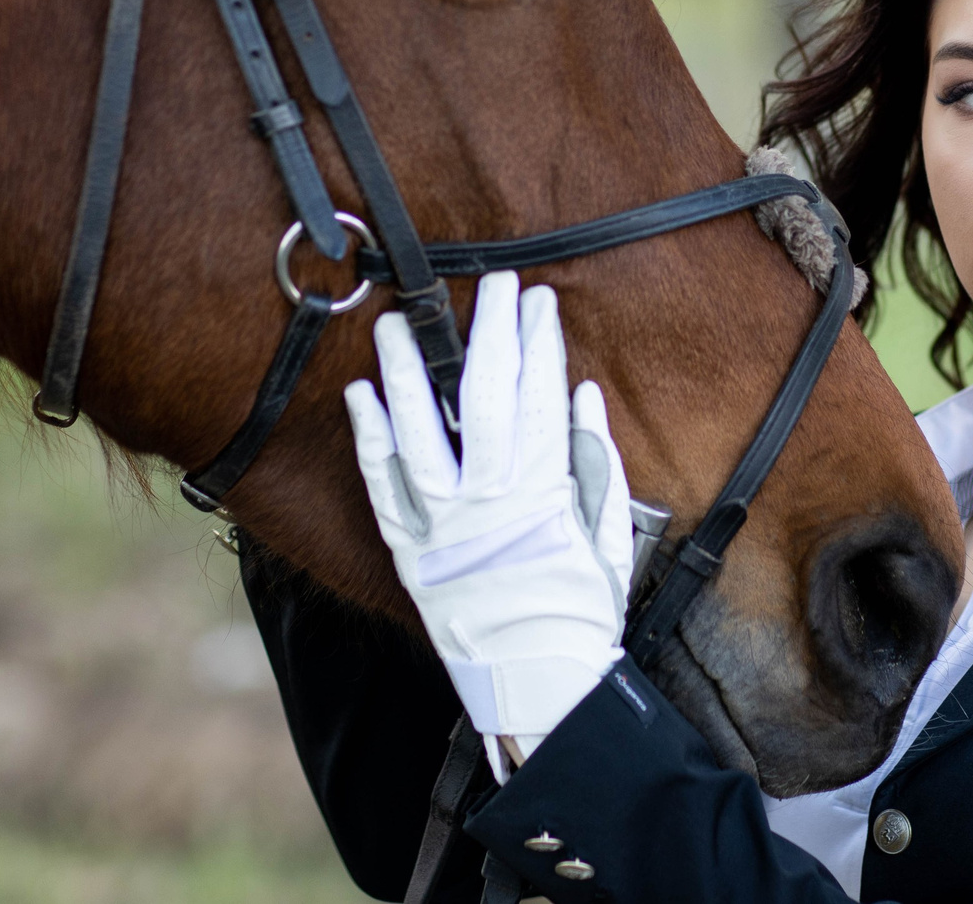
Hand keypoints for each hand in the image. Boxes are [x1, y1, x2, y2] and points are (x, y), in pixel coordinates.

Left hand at [346, 272, 632, 763]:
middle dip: (490, 334)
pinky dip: (370, 439)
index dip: (541, 343)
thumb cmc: (582, 613)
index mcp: (544, 495)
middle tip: (490, 285)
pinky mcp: (408, 553)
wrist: (538, 688)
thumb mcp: (609, 536)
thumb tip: (582, 393)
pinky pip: (381, 487)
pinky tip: (362, 395)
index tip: (538, 301)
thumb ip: (595, 461)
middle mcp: (486, 504)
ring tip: (395, 321)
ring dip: (406, 371)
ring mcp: (440, 528)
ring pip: (417, 433)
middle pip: (485, 398)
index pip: (542, 396)